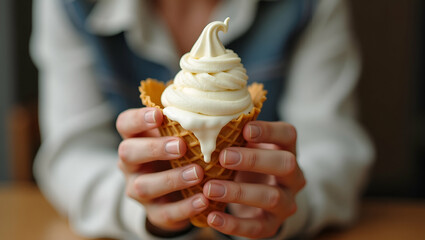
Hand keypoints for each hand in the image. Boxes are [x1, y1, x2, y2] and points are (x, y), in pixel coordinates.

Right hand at [116, 107, 208, 232]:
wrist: (175, 194)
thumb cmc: (180, 153)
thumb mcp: (178, 136)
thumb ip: (188, 122)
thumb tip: (219, 103)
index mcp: (135, 138)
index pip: (125, 124)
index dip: (138, 118)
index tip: (159, 114)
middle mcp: (130, 164)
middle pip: (128, 153)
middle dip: (154, 148)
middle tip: (181, 146)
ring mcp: (138, 190)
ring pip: (145, 186)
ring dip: (172, 179)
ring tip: (198, 173)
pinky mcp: (153, 213)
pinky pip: (165, 213)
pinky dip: (185, 207)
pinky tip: (204, 200)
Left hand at [203, 121, 305, 238]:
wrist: (258, 200)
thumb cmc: (248, 164)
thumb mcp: (246, 147)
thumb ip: (235, 135)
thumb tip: (204, 119)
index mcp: (286, 150)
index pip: (288, 135)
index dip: (269, 131)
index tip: (245, 128)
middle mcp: (293, 176)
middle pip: (285, 164)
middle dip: (253, 160)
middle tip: (223, 158)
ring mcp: (286, 202)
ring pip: (272, 197)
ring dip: (239, 192)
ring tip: (210, 189)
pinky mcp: (272, 225)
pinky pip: (256, 227)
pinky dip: (233, 224)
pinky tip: (212, 217)